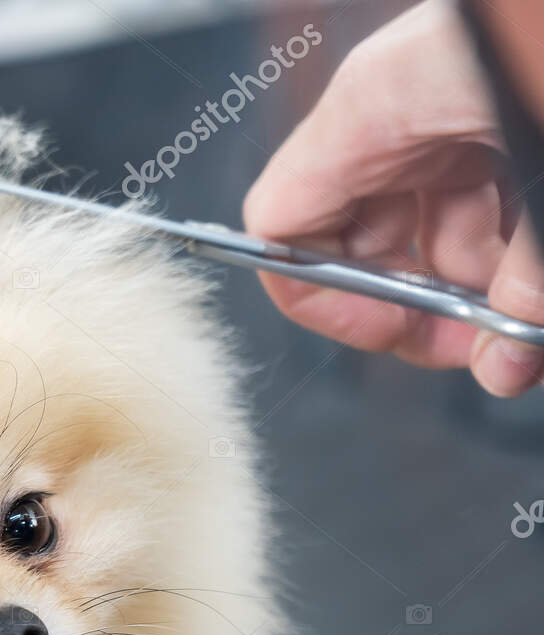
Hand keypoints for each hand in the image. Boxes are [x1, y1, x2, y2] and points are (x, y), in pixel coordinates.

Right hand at [243, 0, 543, 395]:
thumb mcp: (534, 168)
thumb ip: (521, 274)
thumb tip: (505, 361)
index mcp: (372, 108)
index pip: (282, 226)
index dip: (322, 297)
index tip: (386, 331)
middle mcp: (396, 108)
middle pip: (363, 238)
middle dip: (418, 303)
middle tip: (478, 344)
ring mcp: (446, 106)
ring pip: (430, 224)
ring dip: (473, 282)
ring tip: (524, 314)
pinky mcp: (489, 106)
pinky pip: (476, 193)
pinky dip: (503, 244)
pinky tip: (535, 274)